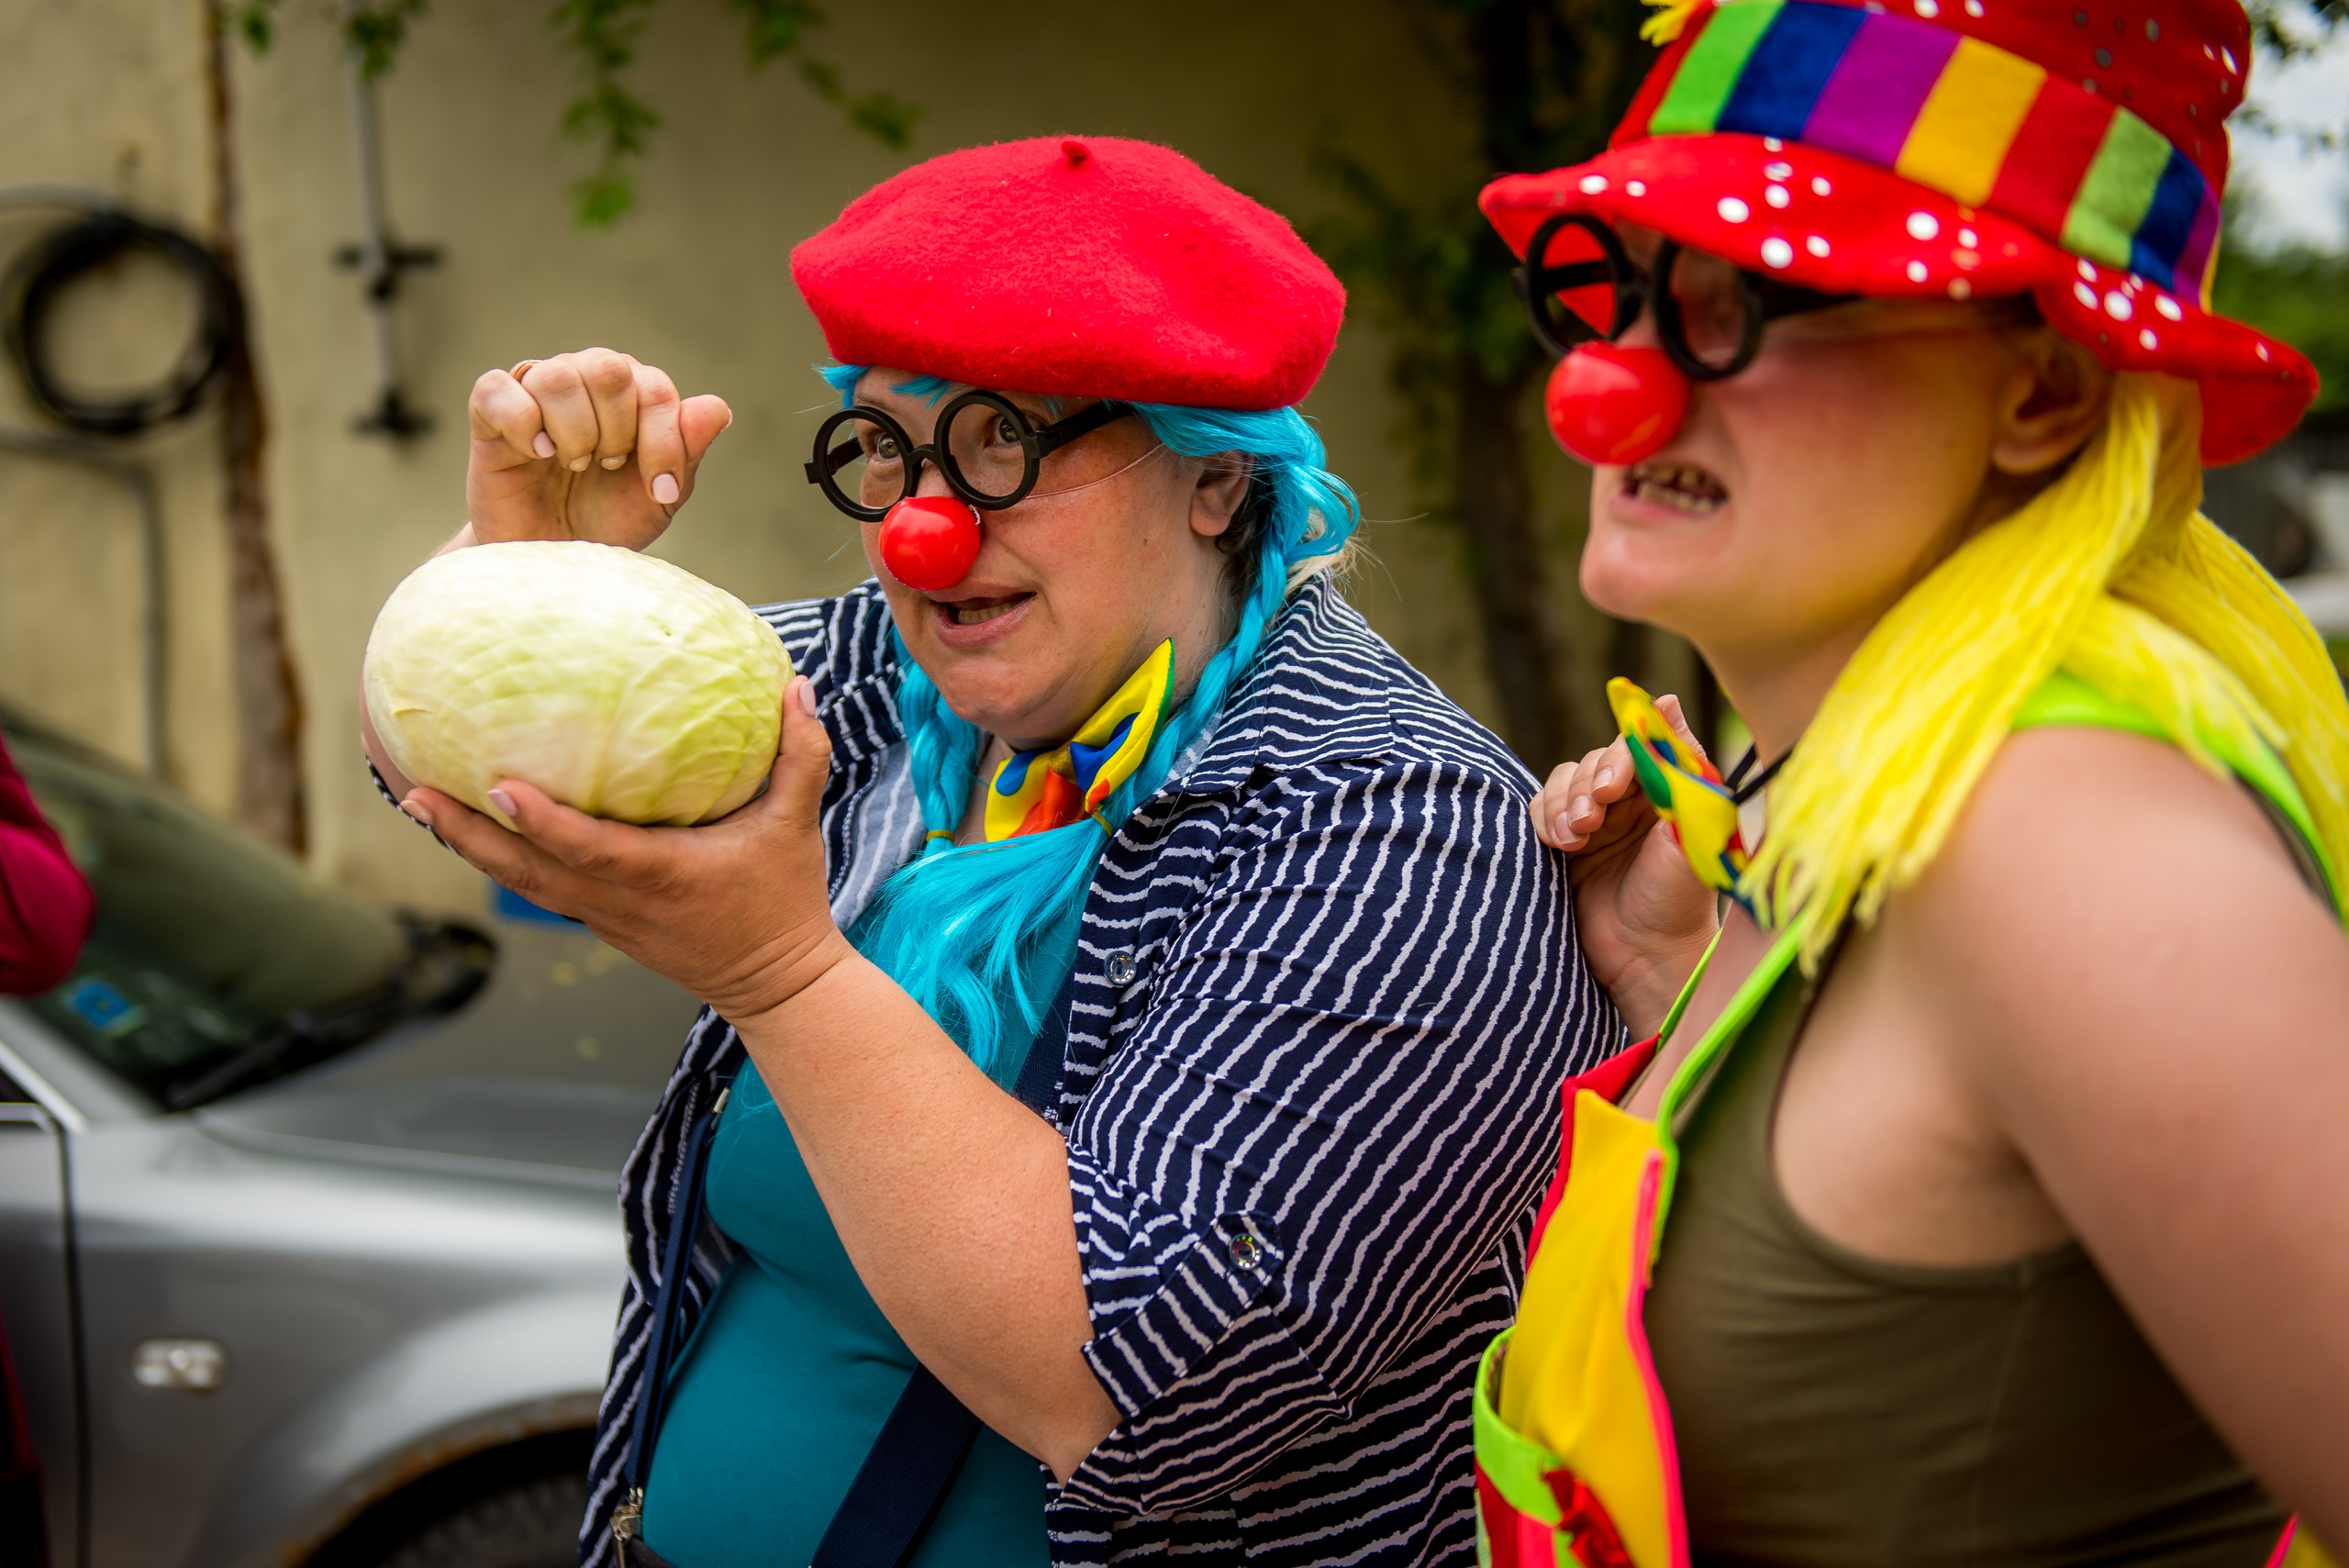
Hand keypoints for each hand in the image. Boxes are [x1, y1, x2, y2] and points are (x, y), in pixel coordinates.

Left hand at [395, 677, 845, 1021]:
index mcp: (659, 873)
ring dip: (469, 846)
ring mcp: (604, 917)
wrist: (777, 987)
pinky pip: (540, 888)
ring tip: (422, 804)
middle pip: (524, 871)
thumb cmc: (784, 902)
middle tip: (414, 793)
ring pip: (522, 882)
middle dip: (465, 833)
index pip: (587, 847)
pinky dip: (503, 860)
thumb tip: (798, 686)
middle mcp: (618, 900)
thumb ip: (801, 756)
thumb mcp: (797, 826)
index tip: (496, 787)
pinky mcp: (602, 924)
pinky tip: (477, 830)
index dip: (540, 820)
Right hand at [465, 347, 732, 550]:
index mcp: (632, 393)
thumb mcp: (657, 498)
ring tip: (572, 464)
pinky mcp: (489, 409)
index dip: (663, 443)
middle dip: (616, 431)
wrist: (550, 559)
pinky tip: (535, 454)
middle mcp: (585, 379)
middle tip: (606, 467)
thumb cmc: (605, 523)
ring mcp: (536, 389)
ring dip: (574, 433)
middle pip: (610, 369)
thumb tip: (716, 407)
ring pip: (559, 376)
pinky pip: (500, 389)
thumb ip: (687, 451)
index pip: (656, 389)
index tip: (661, 492)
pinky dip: (523, 424)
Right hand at [1533, 692, 1719, 1038]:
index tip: (1611, 788)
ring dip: (1562, 805)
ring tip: (1575, 840)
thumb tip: (1667, 699)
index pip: (1634, 747)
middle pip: (1591, 761)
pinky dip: (1544, 821)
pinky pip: (1540, 811)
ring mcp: (1596, 822)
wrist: (1646, 960)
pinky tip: (1560, 846)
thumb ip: (1679, 766)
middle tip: (1591, 821)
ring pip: (1561, 782)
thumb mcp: (1689, 830)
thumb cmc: (1680, 900)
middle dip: (1585, 787)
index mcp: (1667, 789)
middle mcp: (1631, 800)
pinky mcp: (1565, 845)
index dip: (1617, 759)